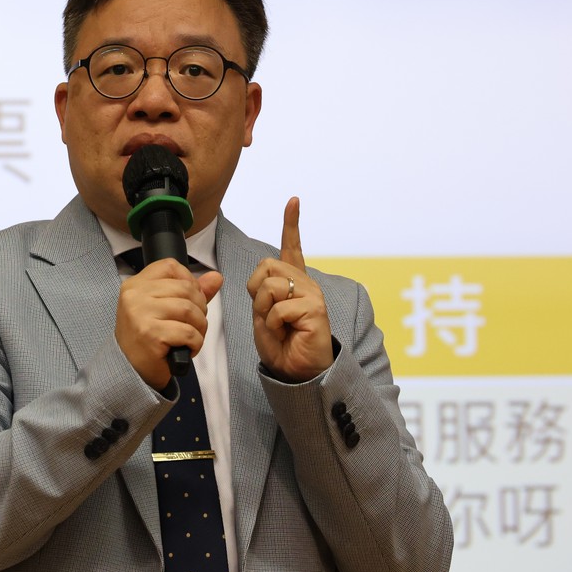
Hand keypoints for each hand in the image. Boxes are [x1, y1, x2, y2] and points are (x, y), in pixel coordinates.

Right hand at [116, 258, 222, 389]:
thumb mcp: (164, 309)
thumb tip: (216, 277)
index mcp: (135, 285)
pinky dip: (196, 343)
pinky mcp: (151, 334)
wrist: (129, 371)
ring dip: (199, 327)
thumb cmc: (147, 338)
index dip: (189, 281)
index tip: (189, 299)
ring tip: (190, 337)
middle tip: (192, 324)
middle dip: (199, 308)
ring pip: (189, 310)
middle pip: (185, 288)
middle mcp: (135, 296)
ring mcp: (141, 314)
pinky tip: (186, 348)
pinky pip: (189, 332)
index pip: (170, 266)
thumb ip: (190, 291)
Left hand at [246, 197, 333, 382]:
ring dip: (264, 310)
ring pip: (270, 286)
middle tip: (267, 315)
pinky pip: (279, 308)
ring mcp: (312, 294)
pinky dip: (274, 324)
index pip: (291, 247)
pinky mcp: (316, 309)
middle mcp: (305, 283)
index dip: (291, 224)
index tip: (293, 200)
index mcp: (292, 281)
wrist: (296, 371)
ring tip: (277, 326)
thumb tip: (264, 280)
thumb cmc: (280, 344)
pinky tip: (287, 333)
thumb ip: (261, 292)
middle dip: (255, 291)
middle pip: (266, 266)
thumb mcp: (263, 314)